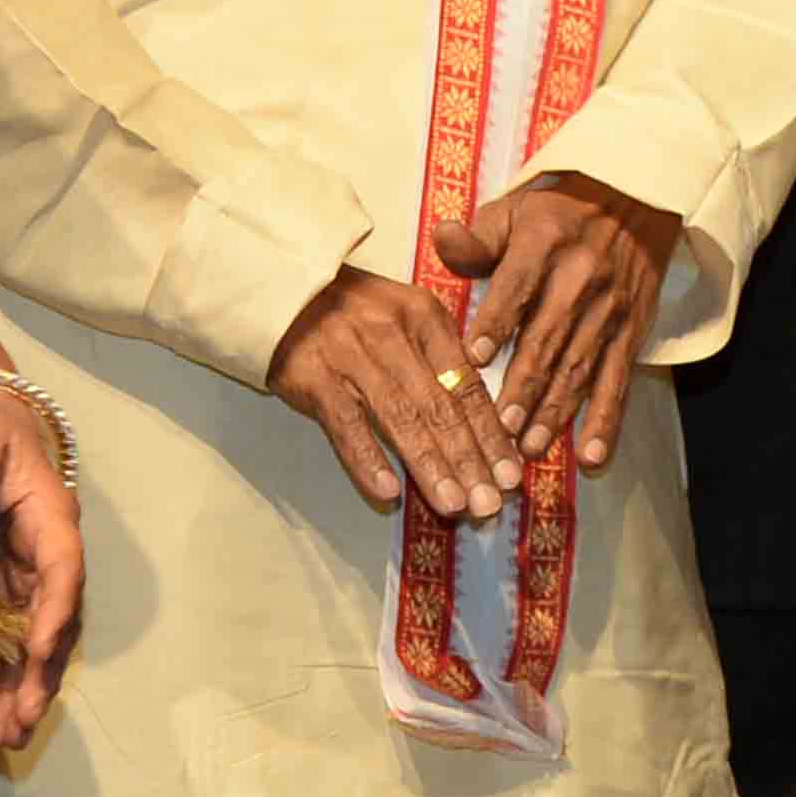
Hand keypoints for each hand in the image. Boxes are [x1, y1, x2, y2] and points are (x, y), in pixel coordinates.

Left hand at [0, 359, 85, 755]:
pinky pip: (11, 637)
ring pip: (37, 641)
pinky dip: (7, 677)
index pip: (62, 568)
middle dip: (40, 675)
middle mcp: (49, 552)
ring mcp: (28, 573)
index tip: (36, 652)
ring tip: (9, 740)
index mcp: (49, 516)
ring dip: (26, 690)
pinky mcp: (4, 585)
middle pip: (56, 621)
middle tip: (21, 724)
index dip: (53, 611)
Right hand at [270, 268, 520, 519]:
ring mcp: (352, 357)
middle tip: (490, 503)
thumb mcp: (407, 316)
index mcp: (426, 319)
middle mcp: (394, 336)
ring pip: (400, 419)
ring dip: (430, 466)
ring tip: (455, 505)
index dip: (492, 433)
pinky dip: (368, 460)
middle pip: (440, 406)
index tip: (512, 473)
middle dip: (470, 459)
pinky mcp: (314, 377)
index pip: (468, 384)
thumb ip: (443, 357)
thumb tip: (487, 414)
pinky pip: (346, 425)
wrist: (283, 291)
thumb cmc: (356, 312)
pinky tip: (389, 492)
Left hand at [435, 173, 676, 473]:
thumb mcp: (513, 209)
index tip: (473, 360)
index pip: (517, 286)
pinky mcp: (632, 332)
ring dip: (557, 411)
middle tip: (502, 427)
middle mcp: (582, 277)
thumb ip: (477, 238)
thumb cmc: (557, 210)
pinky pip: (619, 381)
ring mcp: (611, 309)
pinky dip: (606, 421)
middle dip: (525, 387)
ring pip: (581, 367)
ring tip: (532, 447)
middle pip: (550, 338)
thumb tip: (442, 241)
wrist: (635, 199)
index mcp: (545, 242)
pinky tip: (591, 454)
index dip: (496, 323)